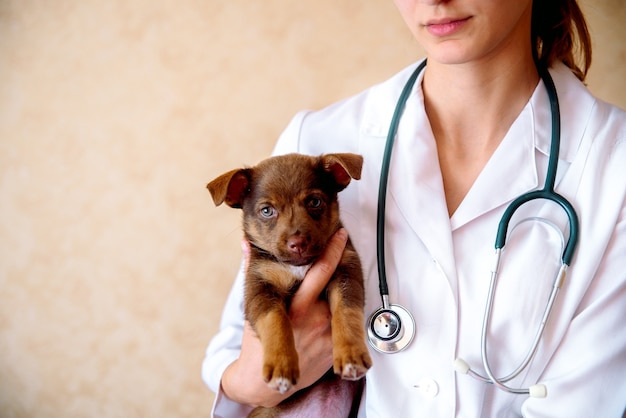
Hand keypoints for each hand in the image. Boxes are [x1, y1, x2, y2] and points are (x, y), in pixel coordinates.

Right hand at [220, 228, 348, 406]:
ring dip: (337, 287)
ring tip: (334, 273)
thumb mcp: (253, 306)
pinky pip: (340, 324)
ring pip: (339, 303)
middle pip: (335, 283)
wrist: (267, 385)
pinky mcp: (334, 350)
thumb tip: (246, 244)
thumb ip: (251, 271)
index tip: (340, 233)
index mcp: (295, 307)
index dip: (332, 251)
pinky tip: (331, 304)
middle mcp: (316, 319)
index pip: (319, 272)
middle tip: (343, 238)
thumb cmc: (256, 343)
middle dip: (340, 260)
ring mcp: (328, 336)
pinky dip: (337, 311)